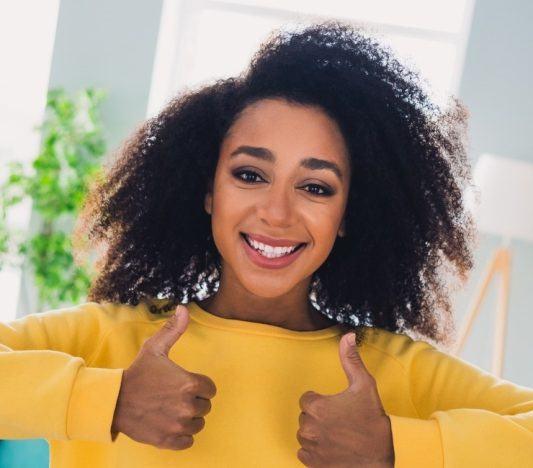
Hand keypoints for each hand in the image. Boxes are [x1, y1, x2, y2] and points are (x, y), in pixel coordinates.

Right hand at [111, 305, 216, 449]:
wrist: (113, 401)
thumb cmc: (137, 373)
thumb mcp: (155, 348)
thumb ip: (173, 329)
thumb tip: (183, 308)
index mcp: (189, 383)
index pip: (210, 388)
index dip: (199, 385)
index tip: (183, 383)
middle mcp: (187, 406)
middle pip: (205, 406)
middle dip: (194, 401)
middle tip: (174, 396)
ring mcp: (178, 425)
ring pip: (198, 424)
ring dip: (188, 418)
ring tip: (171, 409)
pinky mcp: (169, 440)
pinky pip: (188, 441)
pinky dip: (181, 435)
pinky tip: (169, 423)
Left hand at [297, 332, 393, 466]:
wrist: (383, 454)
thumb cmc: (373, 419)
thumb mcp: (364, 385)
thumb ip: (351, 359)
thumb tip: (347, 335)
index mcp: (316, 406)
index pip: (306, 399)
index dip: (321, 401)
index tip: (336, 407)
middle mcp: (309, 427)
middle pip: (305, 417)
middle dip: (318, 417)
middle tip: (340, 421)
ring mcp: (310, 447)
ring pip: (305, 435)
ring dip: (316, 433)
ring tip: (337, 434)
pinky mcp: (313, 463)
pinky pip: (304, 453)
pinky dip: (315, 451)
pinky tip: (332, 448)